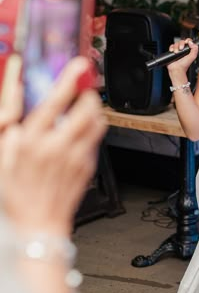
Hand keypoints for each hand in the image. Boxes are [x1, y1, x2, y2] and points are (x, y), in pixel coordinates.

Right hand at [0, 57, 106, 237]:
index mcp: (32, 141)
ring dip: (94, 112)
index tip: (78, 66)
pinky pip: (96, 141)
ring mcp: (76, 157)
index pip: (55, 102)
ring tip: (85, 111)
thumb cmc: (18, 196)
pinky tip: (80, 135)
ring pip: (97, 123)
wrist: (38, 226)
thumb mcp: (3, 160)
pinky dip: (92, 132)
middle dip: (88, 95)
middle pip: (85, 109)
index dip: (69, 80)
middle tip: (84, 91)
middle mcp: (57, 146)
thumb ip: (10, 133)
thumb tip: (17, 112)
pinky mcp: (87, 167)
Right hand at [167, 38, 198, 73]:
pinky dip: (171, 47)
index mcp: (189, 50)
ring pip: (176, 43)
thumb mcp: (193, 56)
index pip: (189, 41)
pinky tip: (172, 51)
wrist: (177, 69)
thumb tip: (191, 42)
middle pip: (182, 41)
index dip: (188, 40)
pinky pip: (171, 46)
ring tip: (176, 52)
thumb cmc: (185, 65)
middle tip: (181, 48)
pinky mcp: (172, 52)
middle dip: (181, 43)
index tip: (187, 42)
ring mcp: (177, 50)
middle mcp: (183, 49)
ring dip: (176, 47)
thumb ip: (195, 49)